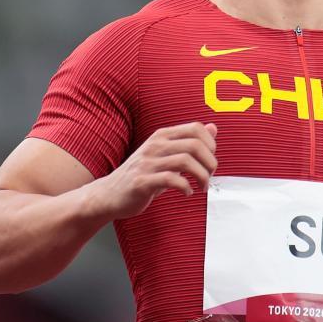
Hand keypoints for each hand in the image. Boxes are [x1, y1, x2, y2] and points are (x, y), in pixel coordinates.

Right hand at [88, 122, 217, 219]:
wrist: (109, 193)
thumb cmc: (142, 174)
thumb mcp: (166, 153)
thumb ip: (188, 141)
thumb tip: (213, 128)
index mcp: (162, 136)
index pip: (196, 129)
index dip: (211, 144)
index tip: (210, 160)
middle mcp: (155, 145)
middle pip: (194, 145)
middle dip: (210, 163)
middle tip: (210, 176)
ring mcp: (147, 163)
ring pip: (185, 161)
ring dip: (201, 176)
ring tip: (202, 186)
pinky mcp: (141, 181)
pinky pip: (170, 180)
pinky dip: (185, 187)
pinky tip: (187, 192)